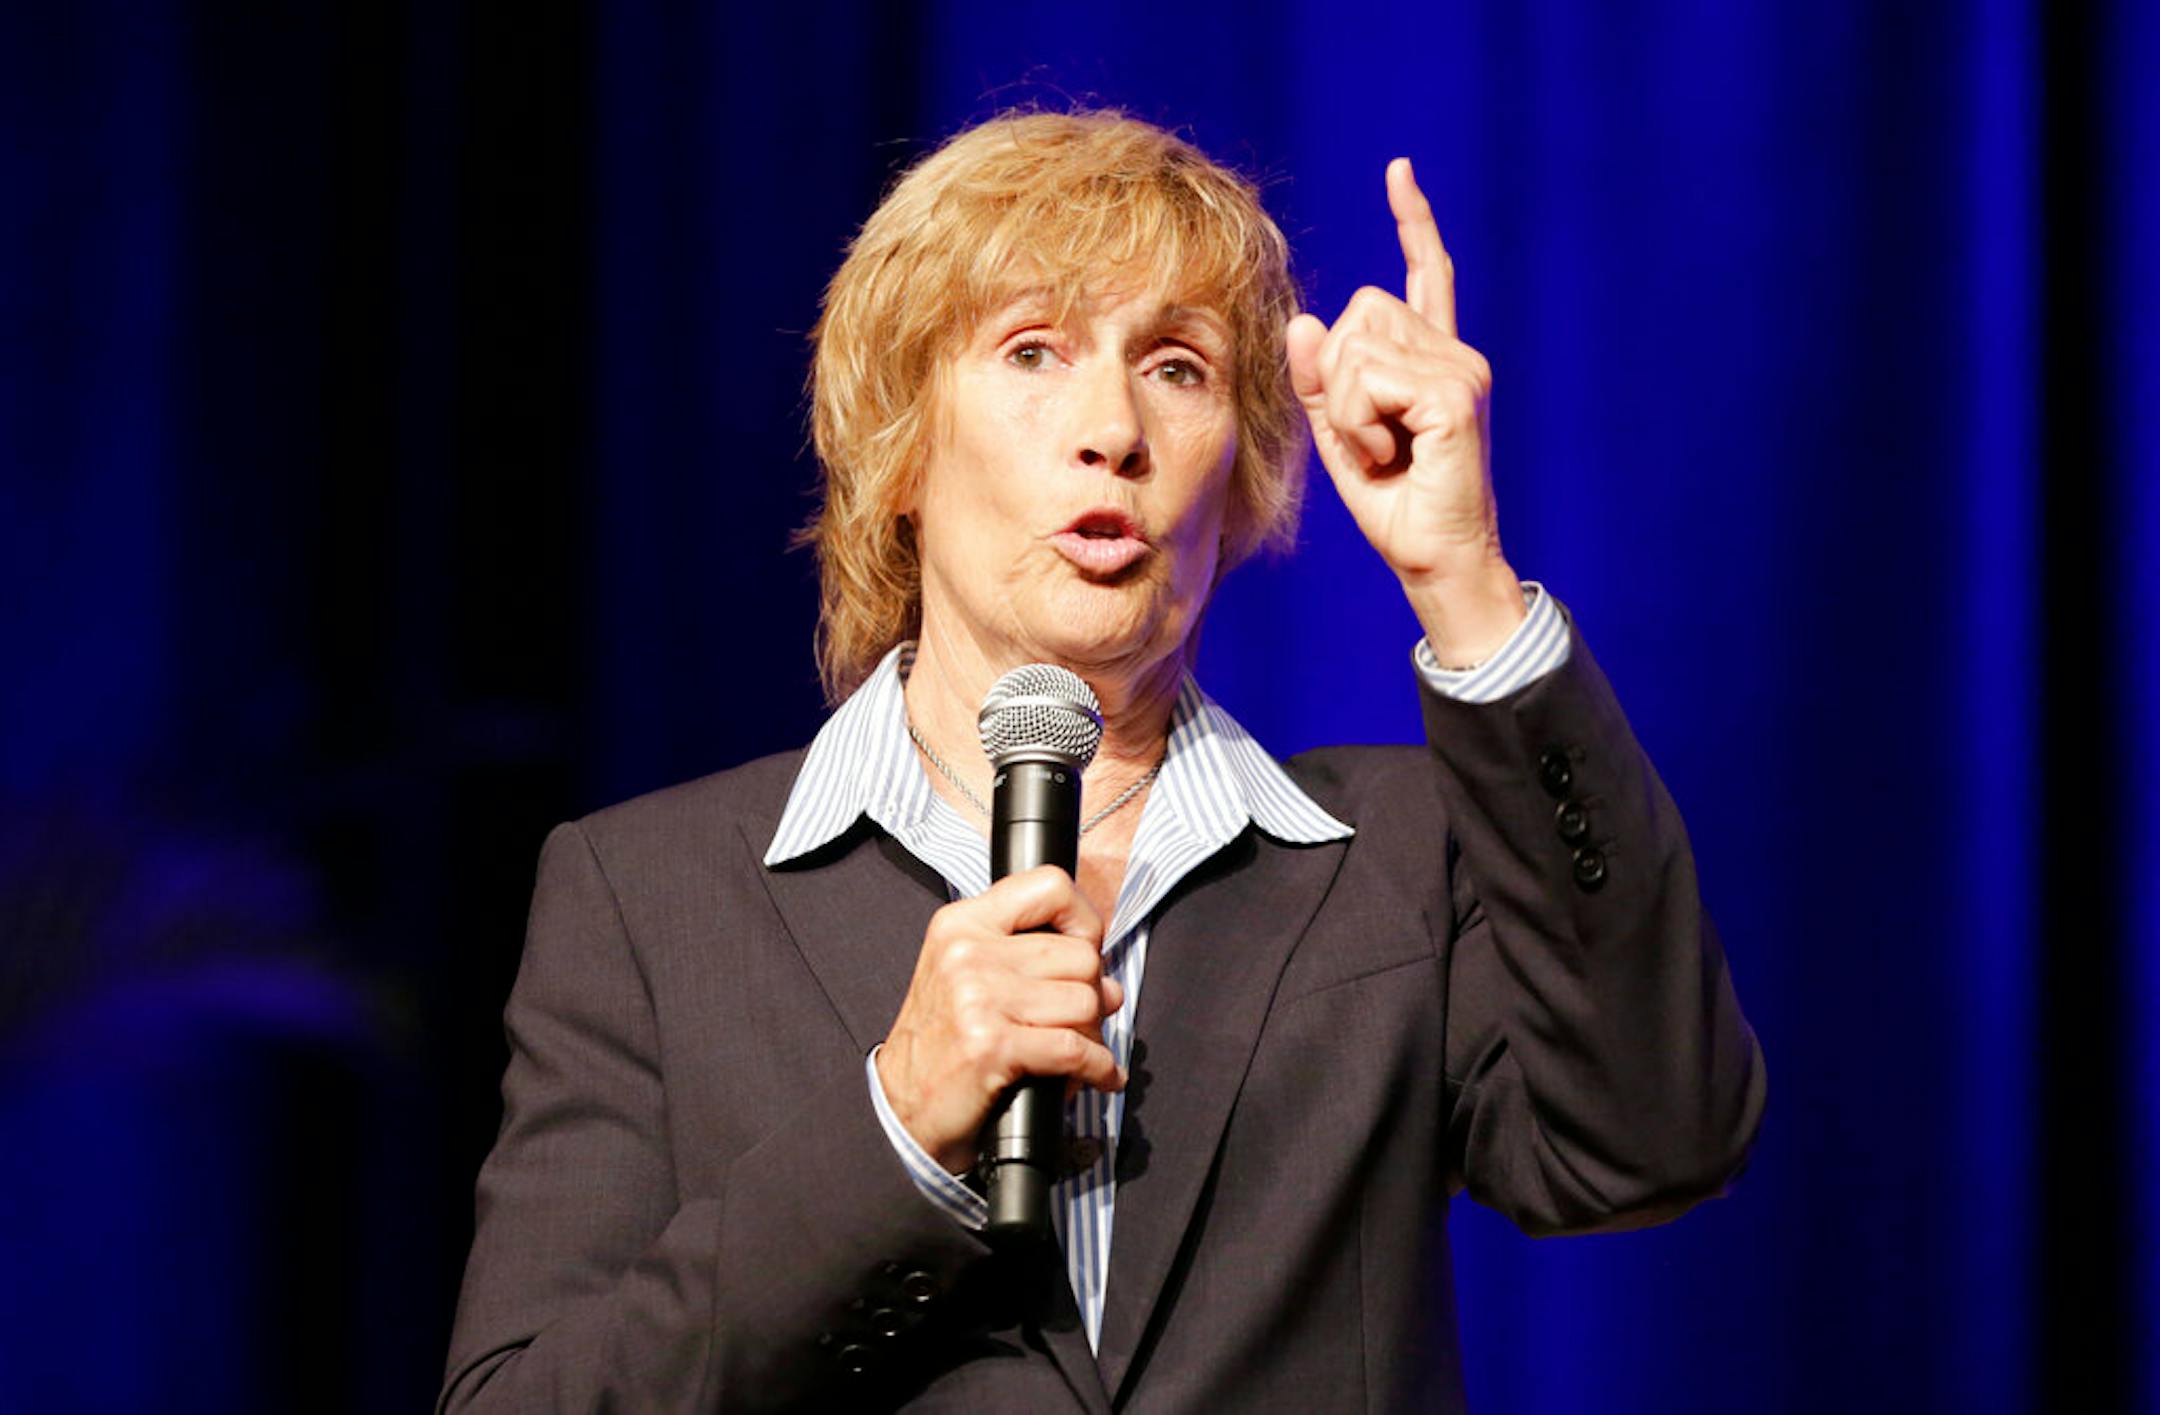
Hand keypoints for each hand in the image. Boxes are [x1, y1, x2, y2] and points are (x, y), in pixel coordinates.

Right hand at [877, 865, 1126, 1174]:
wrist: (901, 1102)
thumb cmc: (942, 1039)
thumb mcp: (968, 974)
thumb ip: (1029, 958)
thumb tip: (1110, 982)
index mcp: (961, 923)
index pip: (1048, 886)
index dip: (1084, 918)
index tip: (1088, 946)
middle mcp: (967, 951)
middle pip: (1080, 955)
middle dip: (1093, 994)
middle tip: (1080, 1019)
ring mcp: (978, 997)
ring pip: (1085, 1002)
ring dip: (1093, 1035)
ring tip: (1078, 1050)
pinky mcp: (992, 1045)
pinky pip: (1075, 1049)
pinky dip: (1098, 1068)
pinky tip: (1099, 1076)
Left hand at [1285, 158, 1525, 664]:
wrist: (1436, 559)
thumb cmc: (1394, 505)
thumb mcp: (1339, 435)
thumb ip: (1319, 379)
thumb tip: (1303, 319)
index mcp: (1434, 358)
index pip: (1426, 274)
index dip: (1412, 223)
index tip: (1398, 171)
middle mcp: (1455, 355)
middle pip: (1358, 314)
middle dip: (1336, 377)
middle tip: (1368, 438)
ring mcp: (1460, 371)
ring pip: (1354, 349)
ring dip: (1346, 409)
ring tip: (1382, 451)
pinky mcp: (1453, 396)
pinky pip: (1366, 383)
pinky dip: (1357, 425)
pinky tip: (1388, 456)